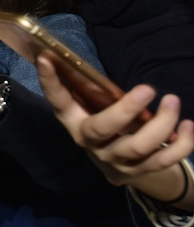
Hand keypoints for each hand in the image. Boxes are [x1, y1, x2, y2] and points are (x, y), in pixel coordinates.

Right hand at [37, 54, 193, 205]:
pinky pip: (163, 161)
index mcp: (72, 120)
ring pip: (138, 146)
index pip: (57, 99)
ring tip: (173, 101)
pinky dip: (181, 145)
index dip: (50, 81)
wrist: (116, 166)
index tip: (47, 57)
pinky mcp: (138, 172)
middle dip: (126, 110)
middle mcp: (89, 142)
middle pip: (103, 129)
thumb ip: (87, 89)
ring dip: (161, 124)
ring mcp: (114, 160)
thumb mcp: (90, 107)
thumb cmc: (103, 123)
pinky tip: (188, 126)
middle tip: (148, 88)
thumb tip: (69, 55)